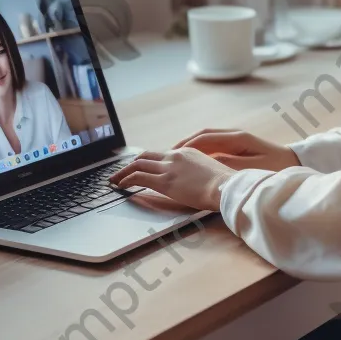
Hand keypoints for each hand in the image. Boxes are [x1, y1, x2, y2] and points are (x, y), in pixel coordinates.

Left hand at [108, 148, 234, 210]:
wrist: (226, 187)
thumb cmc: (223, 185)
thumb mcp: (209, 172)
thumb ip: (196, 172)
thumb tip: (192, 181)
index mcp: (186, 152)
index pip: (160, 154)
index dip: (146, 161)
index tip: (139, 167)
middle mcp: (174, 156)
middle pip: (145, 156)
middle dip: (130, 164)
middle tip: (120, 172)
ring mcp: (168, 168)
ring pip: (138, 165)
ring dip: (123, 172)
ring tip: (114, 180)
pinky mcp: (164, 181)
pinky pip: (139, 178)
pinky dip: (126, 180)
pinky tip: (120, 186)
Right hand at [171, 129, 301, 172]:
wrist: (295, 164)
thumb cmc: (277, 168)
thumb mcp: (253, 169)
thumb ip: (231, 166)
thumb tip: (209, 164)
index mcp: (237, 138)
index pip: (205, 138)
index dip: (187, 146)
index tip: (172, 154)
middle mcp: (234, 135)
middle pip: (203, 136)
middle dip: (184, 144)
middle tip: (167, 155)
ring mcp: (236, 139)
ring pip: (207, 140)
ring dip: (191, 147)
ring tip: (175, 157)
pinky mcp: (238, 146)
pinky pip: (214, 146)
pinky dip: (200, 151)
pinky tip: (193, 161)